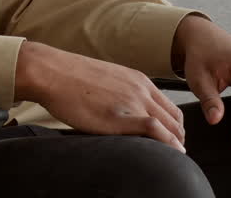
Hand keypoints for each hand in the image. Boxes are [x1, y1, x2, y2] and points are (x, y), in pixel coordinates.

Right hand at [14, 41, 185, 151]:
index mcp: (139, 80)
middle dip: (178, 138)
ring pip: (171, 126)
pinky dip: (169, 143)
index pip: (171, 107)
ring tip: (169, 157)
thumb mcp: (106, 80)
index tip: (171, 140)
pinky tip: (171, 153)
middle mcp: (141, 89)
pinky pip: (156, 130)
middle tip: (172, 154)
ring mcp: (132, 102)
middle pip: (175, 119)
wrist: (52, 72)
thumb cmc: (70, 78)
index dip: (175, 127)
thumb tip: (123, 110)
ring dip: (175, 144)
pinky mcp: (121, 116)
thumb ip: (121, 93)